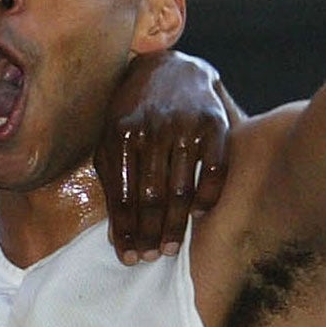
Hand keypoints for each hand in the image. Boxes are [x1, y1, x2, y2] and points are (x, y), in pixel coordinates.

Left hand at [95, 51, 230, 262]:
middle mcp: (153, 129)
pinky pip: (214, 172)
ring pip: (180, 189)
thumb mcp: (111, 138)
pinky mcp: (214, 124)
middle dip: (150, 233)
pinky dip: (207, 197)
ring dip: (176, 225)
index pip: (121, 194)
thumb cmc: (135, 113)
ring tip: (170, 248)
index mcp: (121, 133)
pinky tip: (198, 215)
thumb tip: (117, 234)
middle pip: (151, 197)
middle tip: (151, 258)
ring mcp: (185, 126)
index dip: (125, 230)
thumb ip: (111, 180)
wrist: (172, 68)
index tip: (128, 257)